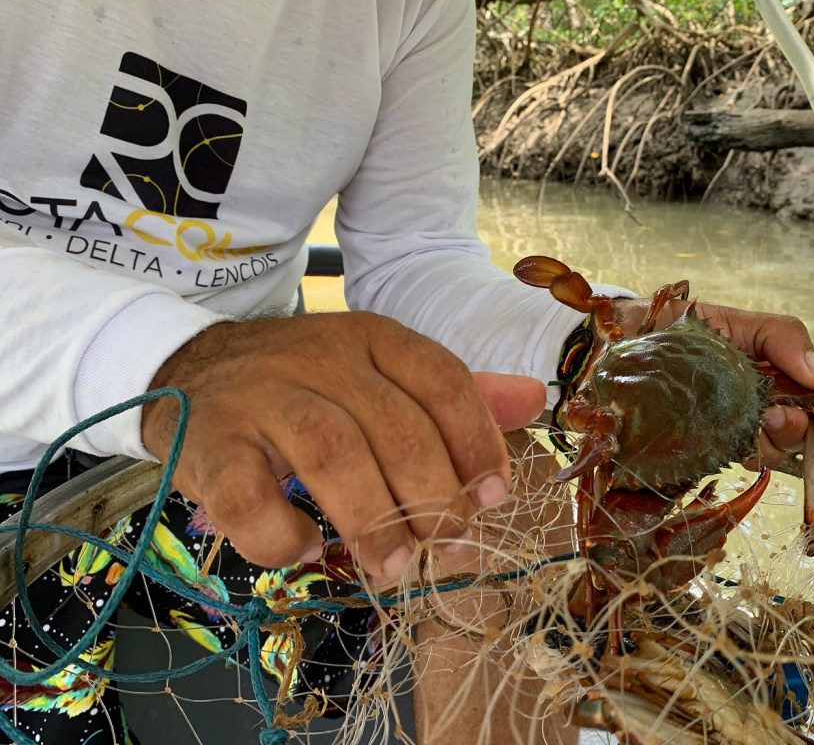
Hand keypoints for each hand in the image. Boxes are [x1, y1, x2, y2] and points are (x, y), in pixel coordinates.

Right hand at [141, 312, 545, 578]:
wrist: (189, 370)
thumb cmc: (304, 384)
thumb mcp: (378, 373)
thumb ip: (452, 393)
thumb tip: (533, 399)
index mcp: (372, 337)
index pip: (442, 379)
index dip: (477, 441)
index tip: (492, 497)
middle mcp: (320, 356)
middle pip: (395, 426)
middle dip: (434, 498)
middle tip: (447, 549)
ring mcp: (260, 395)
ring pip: (333, 454)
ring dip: (374, 522)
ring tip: (392, 567)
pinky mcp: (210, 441)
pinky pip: (250, 496)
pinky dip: (283, 536)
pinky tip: (304, 550)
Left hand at [610, 296, 813, 468]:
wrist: (619, 334)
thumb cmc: (677, 328)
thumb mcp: (734, 321)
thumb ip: (781, 337)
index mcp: (768, 382)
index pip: (810, 410)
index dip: (813, 417)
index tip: (791, 409)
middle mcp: (750, 413)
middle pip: (790, 440)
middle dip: (786, 431)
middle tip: (767, 416)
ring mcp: (721, 434)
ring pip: (759, 457)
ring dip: (754, 445)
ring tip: (731, 424)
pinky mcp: (688, 451)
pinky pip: (714, 469)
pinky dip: (715, 456)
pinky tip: (701, 439)